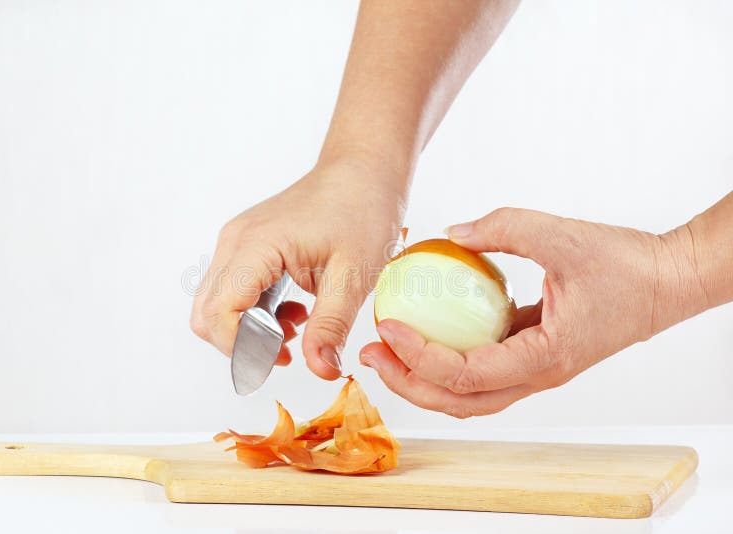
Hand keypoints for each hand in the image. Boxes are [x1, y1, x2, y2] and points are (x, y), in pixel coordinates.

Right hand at [191, 154, 406, 379]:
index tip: (281, 360)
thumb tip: (321, 370)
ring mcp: (238, 242)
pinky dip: (256, 314)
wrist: (363, 170)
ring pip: (215, 305)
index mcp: (256, 245)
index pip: (219, 313)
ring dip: (249, 330)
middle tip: (287, 354)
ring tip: (298, 331)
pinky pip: (233, 291)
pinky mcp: (247, 246)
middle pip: (206, 314)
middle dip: (241, 345)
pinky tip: (295, 314)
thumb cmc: (363, 209)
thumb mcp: (354, 275)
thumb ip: (331, 326)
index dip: (243, 348)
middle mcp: (235, 242)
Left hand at [359, 207, 703, 417]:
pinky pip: (481, 374)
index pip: (468, 374)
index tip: (387, 326)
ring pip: (468, 396)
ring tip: (385, 350)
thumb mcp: (559, 234)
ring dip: (423, 379)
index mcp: (545, 357)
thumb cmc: (622, 262)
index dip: (420, 356)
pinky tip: (423, 333)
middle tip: (369, 351)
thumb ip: (502, 229)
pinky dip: (446, 363)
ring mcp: (534, 372)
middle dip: (408, 383)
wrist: (664, 283)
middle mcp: (537, 376)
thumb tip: (451, 232)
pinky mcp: (531, 359)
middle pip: (460, 402)